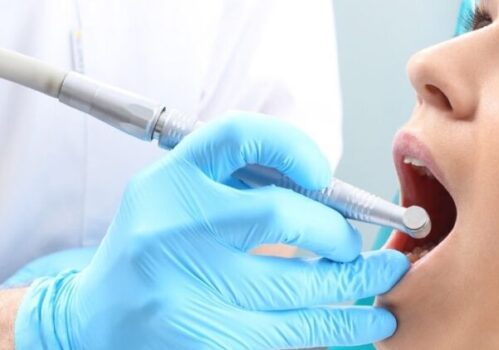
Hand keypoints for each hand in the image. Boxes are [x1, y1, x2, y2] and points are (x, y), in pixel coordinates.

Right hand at [14, 114, 408, 348]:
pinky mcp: (199, 337)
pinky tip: (364, 325)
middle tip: (360, 249)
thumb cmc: (158, 247)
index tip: (324, 175)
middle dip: (338, 235)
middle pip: (280, 217)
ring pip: (295, 289)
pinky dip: (336, 327)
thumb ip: (243, 183)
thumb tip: (336, 196)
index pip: (238, 137)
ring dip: (355, 287)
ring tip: (387, 284)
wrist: (96, 318)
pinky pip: (286, 334)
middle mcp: (171, 227)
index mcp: (170, 180)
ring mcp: (181, 288)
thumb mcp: (182, 196)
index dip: (293, 147)